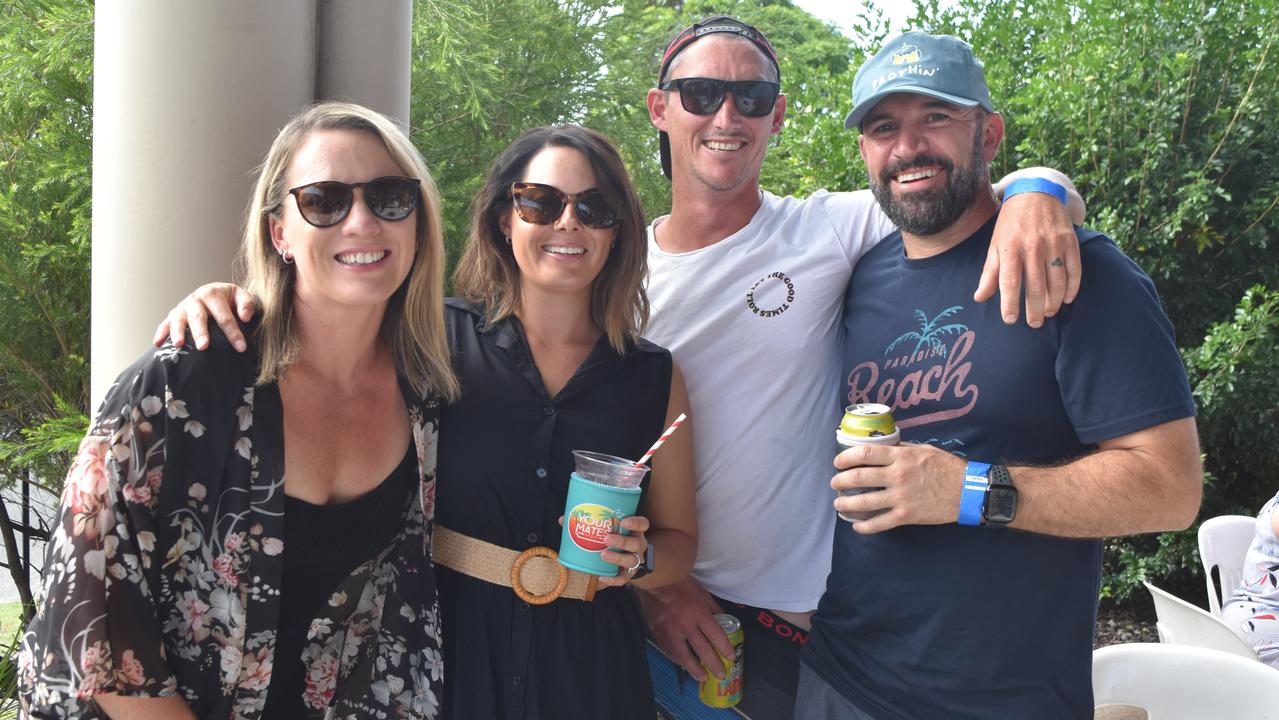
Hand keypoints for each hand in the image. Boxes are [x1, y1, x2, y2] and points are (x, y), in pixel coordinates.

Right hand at [152, 283, 255, 351]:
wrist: (214, 292)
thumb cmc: (229, 299)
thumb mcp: (240, 296)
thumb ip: (246, 304)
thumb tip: (245, 317)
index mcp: (213, 294)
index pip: (224, 316)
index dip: (233, 332)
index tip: (241, 347)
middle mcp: (196, 300)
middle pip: (199, 317)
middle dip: (201, 332)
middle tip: (203, 347)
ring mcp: (183, 307)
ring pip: (178, 320)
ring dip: (178, 332)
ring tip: (179, 345)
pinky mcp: (174, 315)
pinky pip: (164, 324)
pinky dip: (161, 333)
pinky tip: (158, 344)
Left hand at [596, 515, 649, 588]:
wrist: (627, 560)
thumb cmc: (615, 537)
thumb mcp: (610, 528)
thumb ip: (590, 523)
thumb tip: (564, 518)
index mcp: (635, 531)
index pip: (642, 524)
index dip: (635, 523)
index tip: (624, 521)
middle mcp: (638, 545)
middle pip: (636, 543)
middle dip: (623, 541)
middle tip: (607, 539)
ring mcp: (635, 560)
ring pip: (632, 560)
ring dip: (618, 558)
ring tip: (603, 555)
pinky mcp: (629, 575)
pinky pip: (623, 579)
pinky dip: (613, 579)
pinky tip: (601, 577)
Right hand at [635, 577, 733, 680]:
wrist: (656, 580)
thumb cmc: (683, 585)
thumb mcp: (703, 593)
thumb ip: (715, 609)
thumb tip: (725, 622)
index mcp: (699, 613)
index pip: (716, 635)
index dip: (725, 648)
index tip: (731, 657)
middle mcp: (685, 624)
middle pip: (702, 650)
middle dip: (713, 664)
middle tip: (720, 675)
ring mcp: (670, 630)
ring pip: (683, 656)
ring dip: (694, 669)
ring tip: (702, 677)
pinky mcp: (657, 633)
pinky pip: (669, 651)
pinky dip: (678, 660)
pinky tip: (684, 665)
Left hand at [831, 442, 966, 533]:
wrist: (967, 491)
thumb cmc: (947, 467)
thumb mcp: (923, 449)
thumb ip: (901, 449)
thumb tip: (882, 447)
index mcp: (901, 457)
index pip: (865, 453)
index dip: (846, 457)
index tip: (838, 461)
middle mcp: (897, 476)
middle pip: (858, 477)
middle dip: (841, 480)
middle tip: (835, 483)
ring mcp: (900, 497)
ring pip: (864, 502)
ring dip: (846, 503)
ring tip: (839, 503)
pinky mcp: (906, 516)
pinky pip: (879, 523)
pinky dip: (865, 527)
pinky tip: (857, 526)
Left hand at [974, 191, 1080, 327]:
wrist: (1035, 193)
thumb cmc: (1010, 224)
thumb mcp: (995, 245)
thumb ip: (989, 273)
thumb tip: (979, 298)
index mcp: (1010, 248)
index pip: (1009, 283)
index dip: (1010, 304)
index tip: (1011, 320)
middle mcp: (1032, 247)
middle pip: (1035, 287)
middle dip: (1034, 310)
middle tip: (1034, 324)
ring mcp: (1053, 244)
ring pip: (1056, 282)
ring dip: (1053, 302)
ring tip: (1048, 313)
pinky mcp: (1070, 241)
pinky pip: (1074, 270)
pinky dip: (1072, 287)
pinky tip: (1066, 299)